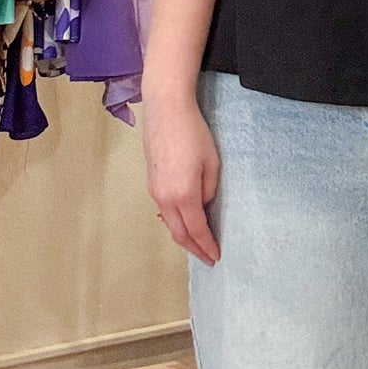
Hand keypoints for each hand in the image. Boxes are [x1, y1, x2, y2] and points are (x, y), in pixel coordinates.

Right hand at [142, 88, 220, 265]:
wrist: (166, 110)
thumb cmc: (193, 133)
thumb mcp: (211, 162)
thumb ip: (208, 190)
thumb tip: (203, 205)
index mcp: (184, 195)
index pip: (197, 230)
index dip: (206, 245)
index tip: (215, 257)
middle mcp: (165, 198)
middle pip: (179, 233)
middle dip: (194, 248)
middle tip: (207, 258)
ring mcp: (155, 191)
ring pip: (169, 223)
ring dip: (183, 237)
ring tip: (196, 244)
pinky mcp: (151, 182)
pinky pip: (164, 210)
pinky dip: (174, 222)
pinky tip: (182, 222)